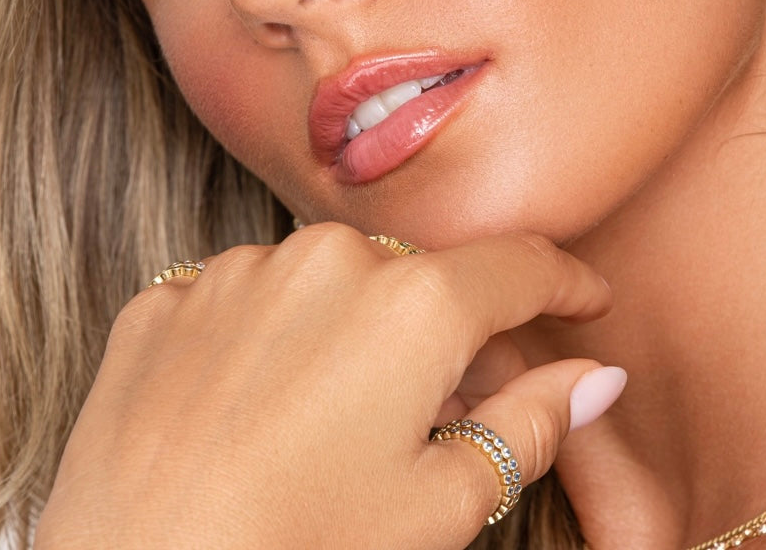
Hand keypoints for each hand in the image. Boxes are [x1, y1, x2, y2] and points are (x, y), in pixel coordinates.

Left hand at [34, 225, 619, 549]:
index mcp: (415, 302)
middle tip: (443, 410)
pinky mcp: (167, 299)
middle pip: (423, 277)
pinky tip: (254, 413)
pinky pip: (245, 299)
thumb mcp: (440, 507)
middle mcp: (329, 257)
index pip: (520, 266)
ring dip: (352, 331)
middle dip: (447, 332)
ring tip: (333, 424)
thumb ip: (532, 424)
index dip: (565, 285)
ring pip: (331, 281)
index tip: (586, 301)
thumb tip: (597, 377)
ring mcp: (239, 270)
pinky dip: (267, 340)